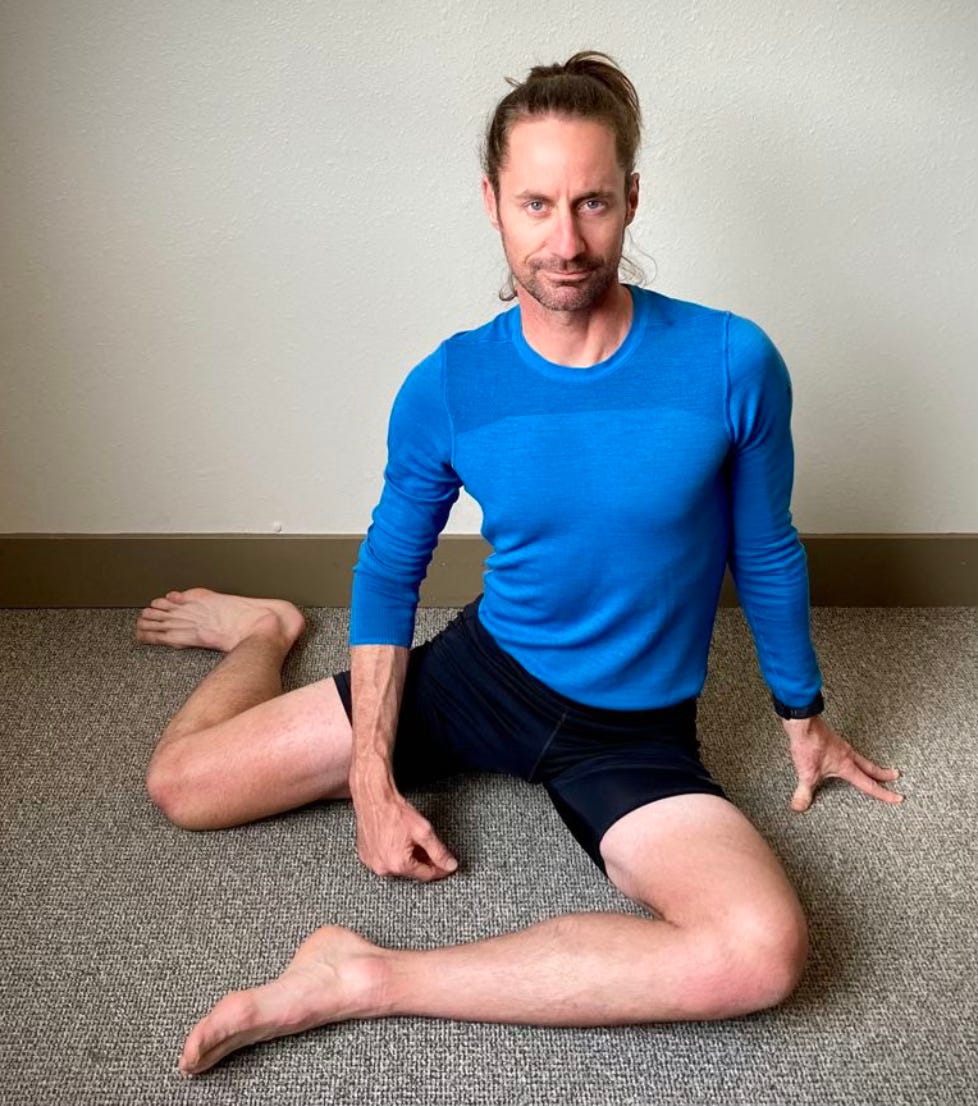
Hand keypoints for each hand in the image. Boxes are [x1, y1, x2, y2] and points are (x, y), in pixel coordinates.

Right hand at [354, 790, 458, 881]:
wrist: (374, 799)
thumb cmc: (395, 812)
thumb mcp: (424, 831)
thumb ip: (439, 851)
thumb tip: (450, 865)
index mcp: (398, 864)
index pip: (425, 874)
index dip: (440, 870)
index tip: (447, 866)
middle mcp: (383, 868)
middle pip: (411, 871)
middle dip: (424, 862)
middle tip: (432, 851)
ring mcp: (372, 862)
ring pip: (398, 866)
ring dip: (408, 858)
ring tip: (414, 843)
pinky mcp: (365, 856)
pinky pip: (385, 860)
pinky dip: (394, 854)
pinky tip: (399, 842)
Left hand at [782, 714, 903, 811]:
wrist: (802, 723)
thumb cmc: (808, 745)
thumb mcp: (807, 774)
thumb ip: (804, 792)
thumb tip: (799, 807)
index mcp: (847, 766)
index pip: (869, 784)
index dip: (883, 793)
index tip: (898, 797)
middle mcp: (847, 755)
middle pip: (870, 767)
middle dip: (883, 774)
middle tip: (895, 775)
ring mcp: (840, 746)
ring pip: (860, 758)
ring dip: (869, 765)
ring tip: (872, 768)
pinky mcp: (832, 739)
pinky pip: (848, 751)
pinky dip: (854, 757)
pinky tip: (846, 757)